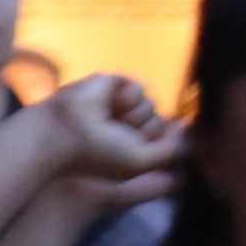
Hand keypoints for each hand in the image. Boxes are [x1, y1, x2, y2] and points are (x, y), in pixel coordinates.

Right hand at [34, 72, 178, 189]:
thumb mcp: (141, 162)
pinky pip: (139, 87)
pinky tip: (109, 104)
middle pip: (158, 123)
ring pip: (151, 106)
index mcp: (127, 145)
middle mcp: (122, 125)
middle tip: (115, 135)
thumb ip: (170, 148)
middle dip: (144, 130)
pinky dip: (128, 98)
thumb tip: (182, 125)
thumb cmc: (97, 154)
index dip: (149, 145)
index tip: (125, 151)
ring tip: (110, 120)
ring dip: (135, 117)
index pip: (160, 140)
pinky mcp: (110, 84)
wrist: (64, 134)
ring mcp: (115, 104)